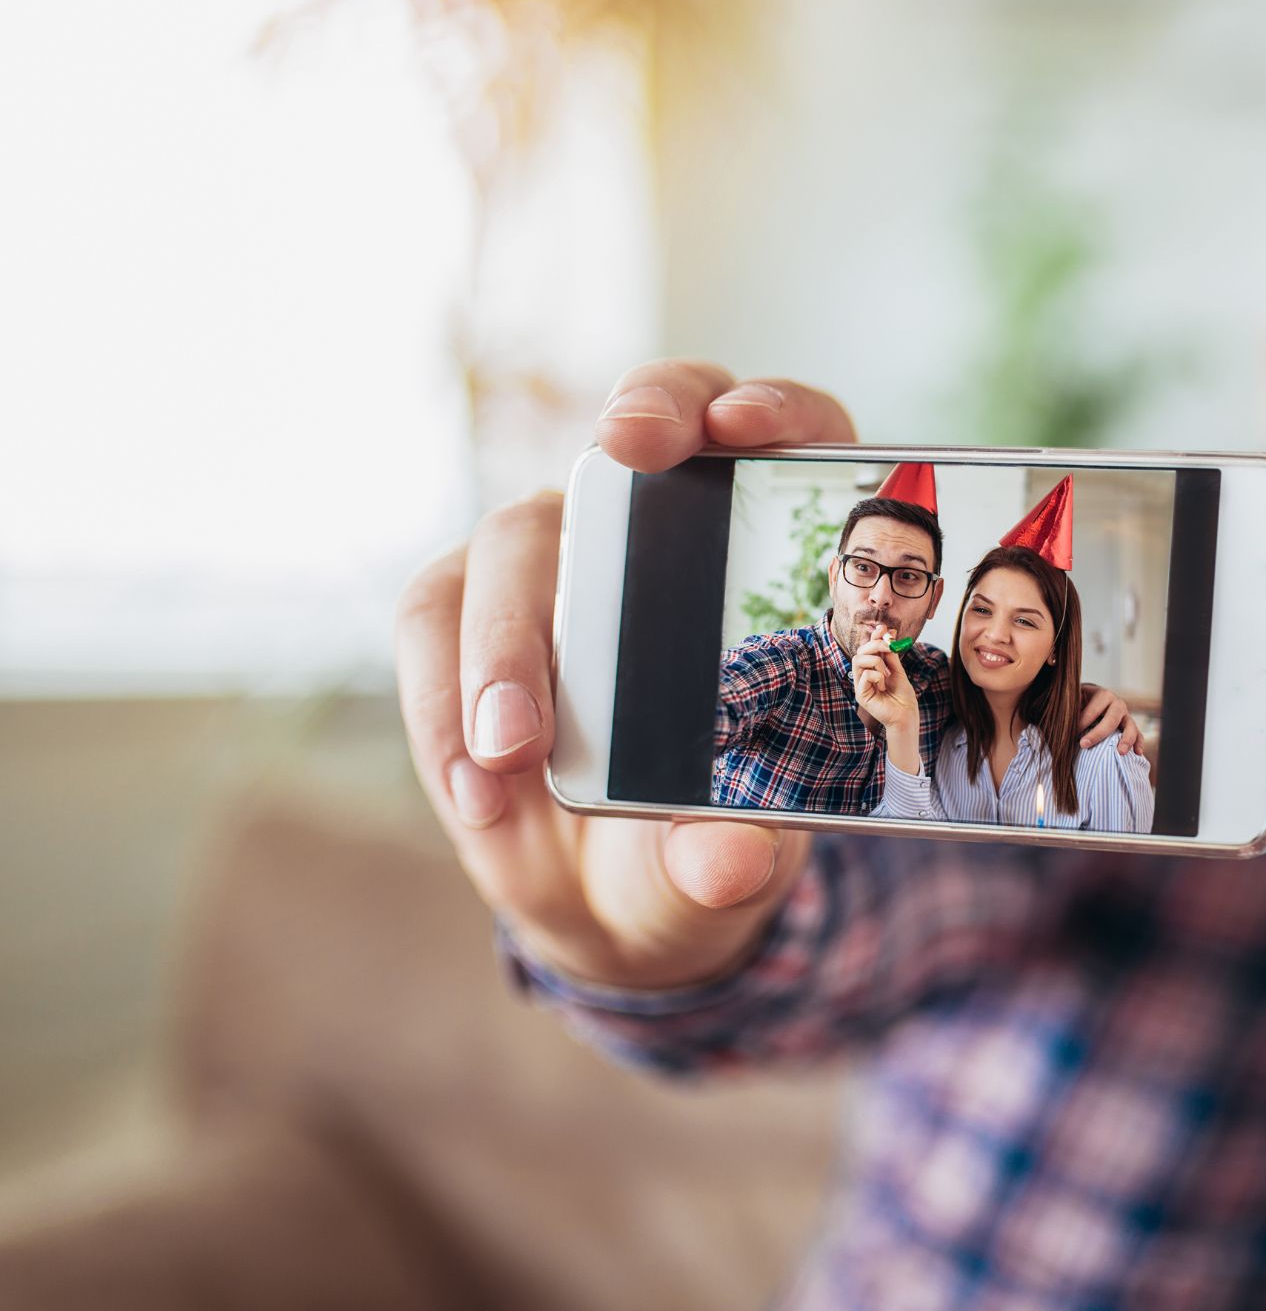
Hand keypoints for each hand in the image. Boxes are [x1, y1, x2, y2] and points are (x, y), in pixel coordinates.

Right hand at [395, 362, 851, 989]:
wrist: (608, 900)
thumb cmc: (696, 850)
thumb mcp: (724, 870)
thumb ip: (729, 861)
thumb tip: (728, 860)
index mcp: (762, 560)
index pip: (786, 439)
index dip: (775, 410)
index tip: (747, 425)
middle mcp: (658, 532)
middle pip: (644, 429)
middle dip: (638, 421)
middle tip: (626, 448)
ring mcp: (555, 561)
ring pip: (518, 535)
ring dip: (509, 638)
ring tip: (516, 751)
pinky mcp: (462, 607)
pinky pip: (434, 613)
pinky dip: (442, 699)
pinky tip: (474, 786)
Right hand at [852, 633, 919, 733]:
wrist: (906, 714)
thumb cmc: (903, 696)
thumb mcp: (898, 670)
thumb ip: (891, 655)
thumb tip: (888, 633)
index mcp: (872, 668)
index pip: (867, 648)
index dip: (874, 636)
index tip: (885, 628)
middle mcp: (863, 675)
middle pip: (860, 651)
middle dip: (876, 644)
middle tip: (890, 647)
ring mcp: (860, 684)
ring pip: (858, 660)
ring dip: (876, 661)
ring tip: (887, 673)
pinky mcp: (860, 694)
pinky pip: (864, 675)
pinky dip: (877, 676)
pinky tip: (884, 686)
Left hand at [1077, 684, 1145, 758]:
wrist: (1092, 700)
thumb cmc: (1081, 702)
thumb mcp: (1075, 698)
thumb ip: (1072, 703)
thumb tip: (1070, 710)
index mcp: (1103, 695)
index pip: (1093, 708)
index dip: (1083, 721)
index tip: (1071, 733)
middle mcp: (1117, 704)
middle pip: (1112, 719)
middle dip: (1098, 733)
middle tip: (1083, 745)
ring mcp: (1126, 716)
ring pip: (1130, 727)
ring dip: (1126, 740)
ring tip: (1120, 753)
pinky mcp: (1130, 727)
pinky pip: (1138, 735)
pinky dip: (1139, 743)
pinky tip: (1138, 754)